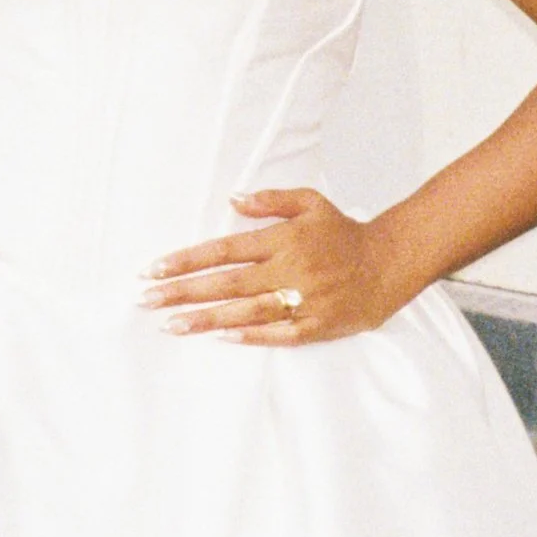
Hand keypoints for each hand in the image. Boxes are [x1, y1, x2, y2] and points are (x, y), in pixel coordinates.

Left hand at [139, 186, 423, 343]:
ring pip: (245, 311)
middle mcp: (288, 269)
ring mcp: (303, 299)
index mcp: (282, 239)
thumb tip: (234, 198)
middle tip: (146, 300)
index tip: (154, 270)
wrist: (390, 262)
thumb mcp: (311, 202)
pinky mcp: (318, 325)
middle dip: (183, 292)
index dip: (187, 260)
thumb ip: (271, 200)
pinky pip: (279, 333)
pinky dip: (250, 336)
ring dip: (206, 319)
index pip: (223, 250)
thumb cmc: (344, 232)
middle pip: (226, 283)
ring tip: (171, 325)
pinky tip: (221, 338)